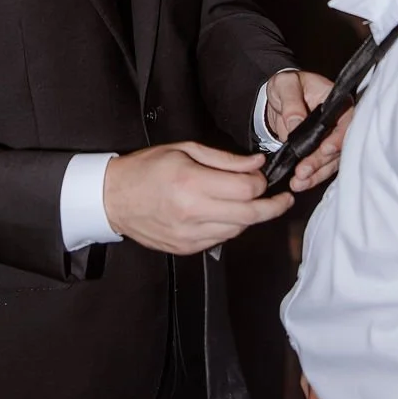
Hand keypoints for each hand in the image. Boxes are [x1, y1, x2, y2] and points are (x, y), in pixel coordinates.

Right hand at [103, 141, 293, 253]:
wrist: (114, 198)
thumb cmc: (146, 169)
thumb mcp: (185, 150)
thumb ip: (225, 159)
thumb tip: (256, 163)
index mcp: (191, 183)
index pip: (246, 189)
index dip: (261, 182)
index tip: (261, 175)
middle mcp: (192, 212)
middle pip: (250, 215)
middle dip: (273, 206)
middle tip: (283, 198)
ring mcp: (190, 235)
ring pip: (239, 229)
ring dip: (250, 216)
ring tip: (251, 202)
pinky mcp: (187, 248)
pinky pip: (221, 239)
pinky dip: (230, 226)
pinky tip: (226, 213)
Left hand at [265, 70, 354, 190]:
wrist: (278, 98)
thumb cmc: (286, 85)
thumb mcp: (285, 85)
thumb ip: (291, 102)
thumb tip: (296, 123)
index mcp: (337, 102)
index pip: (346, 121)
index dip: (339, 137)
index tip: (325, 149)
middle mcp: (339, 123)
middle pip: (339, 146)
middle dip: (321, 161)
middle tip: (303, 171)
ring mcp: (331, 138)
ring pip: (331, 161)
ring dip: (316, 174)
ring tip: (299, 183)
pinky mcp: (321, 152)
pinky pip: (321, 167)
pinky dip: (311, 177)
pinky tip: (300, 184)